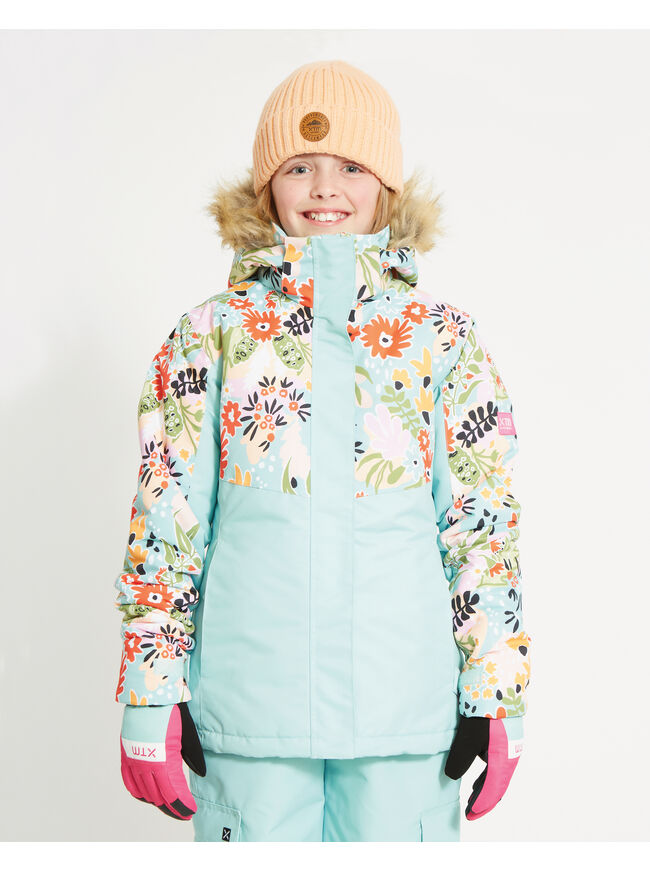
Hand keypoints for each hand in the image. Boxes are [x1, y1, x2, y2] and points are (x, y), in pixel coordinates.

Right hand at [120, 702, 205, 819]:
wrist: (149, 694)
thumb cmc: (170, 711)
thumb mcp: (187, 734)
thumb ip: (192, 756)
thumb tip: (200, 773)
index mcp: (162, 761)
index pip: (173, 794)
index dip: (183, 806)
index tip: (191, 811)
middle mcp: (145, 765)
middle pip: (159, 798)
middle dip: (173, 808)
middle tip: (183, 812)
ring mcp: (133, 761)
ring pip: (144, 793)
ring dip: (157, 802)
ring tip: (169, 805)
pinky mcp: (126, 755)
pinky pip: (129, 782)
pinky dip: (139, 793)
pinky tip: (148, 796)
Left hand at [444, 715, 523, 819]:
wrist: (498, 680)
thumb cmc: (484, 710)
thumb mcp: (468, 736)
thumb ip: (460, 760)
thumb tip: (452, 776)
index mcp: (504, 759)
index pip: (492, 790)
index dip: (481, 804)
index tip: (470, 814)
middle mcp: (510, 754)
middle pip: (498, 784)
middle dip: (484, 799)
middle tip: (471, 811)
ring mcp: (509, 744)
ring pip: (498, 772)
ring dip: (486, 785)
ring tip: (473, 794)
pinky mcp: (505, 734)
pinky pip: (497, 760)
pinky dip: (488, 770)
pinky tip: (480, 770)